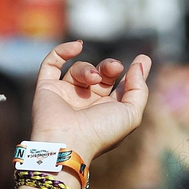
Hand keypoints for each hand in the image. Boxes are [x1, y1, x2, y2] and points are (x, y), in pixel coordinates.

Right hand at [31, 41, 151, 166]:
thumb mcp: (131, 113)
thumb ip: (139, 89)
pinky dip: (63, 51)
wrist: (67, 142)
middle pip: (100, 74)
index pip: (118, 86)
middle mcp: (86, 102)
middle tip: (114, 67)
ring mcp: (66, 95)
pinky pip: (51, 64)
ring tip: (93, 79)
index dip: (131, 73)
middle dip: (109, 67)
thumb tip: (140, 63)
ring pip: (79, 69)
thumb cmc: (101, 132)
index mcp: (106, 110)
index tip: (141, 58)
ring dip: (88, 69)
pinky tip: (77, 46)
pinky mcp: (47, 88)